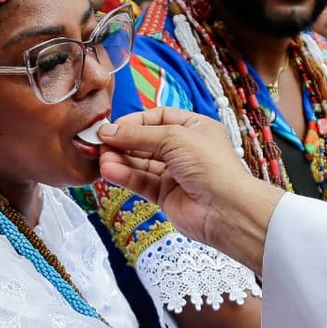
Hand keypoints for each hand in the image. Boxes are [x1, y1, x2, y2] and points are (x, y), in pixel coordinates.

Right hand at [97, 108, 282, 267]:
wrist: (226, 209)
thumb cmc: (211, 166)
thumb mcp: (174, 138)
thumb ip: (139, 134)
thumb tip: (108, 131)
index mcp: (195, 129)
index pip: (159, 118)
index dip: (136, 121)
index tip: (114, 126)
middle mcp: (185, 150)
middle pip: (146, 141)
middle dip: (123, 142)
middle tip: (100, 143)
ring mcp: (175, 174)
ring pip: (141, 163)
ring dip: (120, 160)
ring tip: (102, 158)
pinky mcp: (166, 196)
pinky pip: (141, 182)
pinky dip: (125, 176)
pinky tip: (109, 171)